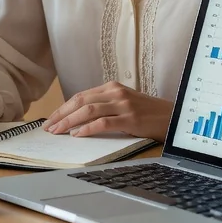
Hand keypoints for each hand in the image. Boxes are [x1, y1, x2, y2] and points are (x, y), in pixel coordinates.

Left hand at [43, 82, 172, 141]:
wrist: (173, 117)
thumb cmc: (147, 114)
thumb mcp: (123, 104)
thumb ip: (104, 106)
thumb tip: (77, 119)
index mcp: (111, 87)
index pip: (80, 96)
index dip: (63, 108)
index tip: (51, 119)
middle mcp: (115, 92)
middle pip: (80, 101)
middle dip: (61, 114)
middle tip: (48, 127)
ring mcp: (123, 105)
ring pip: (88, 110)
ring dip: (69, 122)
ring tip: (58, 132)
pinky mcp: (130, 119)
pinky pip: (103, 122)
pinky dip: (87, 129)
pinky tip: (77, 135)